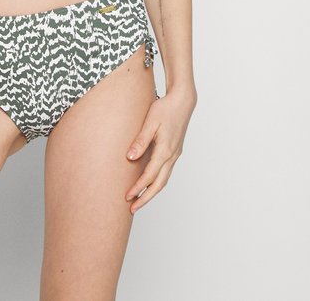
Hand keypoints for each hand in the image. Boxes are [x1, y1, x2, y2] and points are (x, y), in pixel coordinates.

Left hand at [124, 86, 196, 213]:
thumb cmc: (165, 109)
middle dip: (145, 198)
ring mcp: (175, 154)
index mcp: (165, 150)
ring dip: (152, 192)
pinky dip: (157, 182)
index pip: (150, 176)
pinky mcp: (175, 151)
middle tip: (132, 209)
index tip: (127, 197)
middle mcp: (172, 156)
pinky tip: (149, 183)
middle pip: (159, 184)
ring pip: (164, 180)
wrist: (182, 101)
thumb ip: (140, 140)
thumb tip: (130, 157)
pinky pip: (166, 172)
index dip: (138, 188)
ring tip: (139, 200)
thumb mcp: (150, 122)